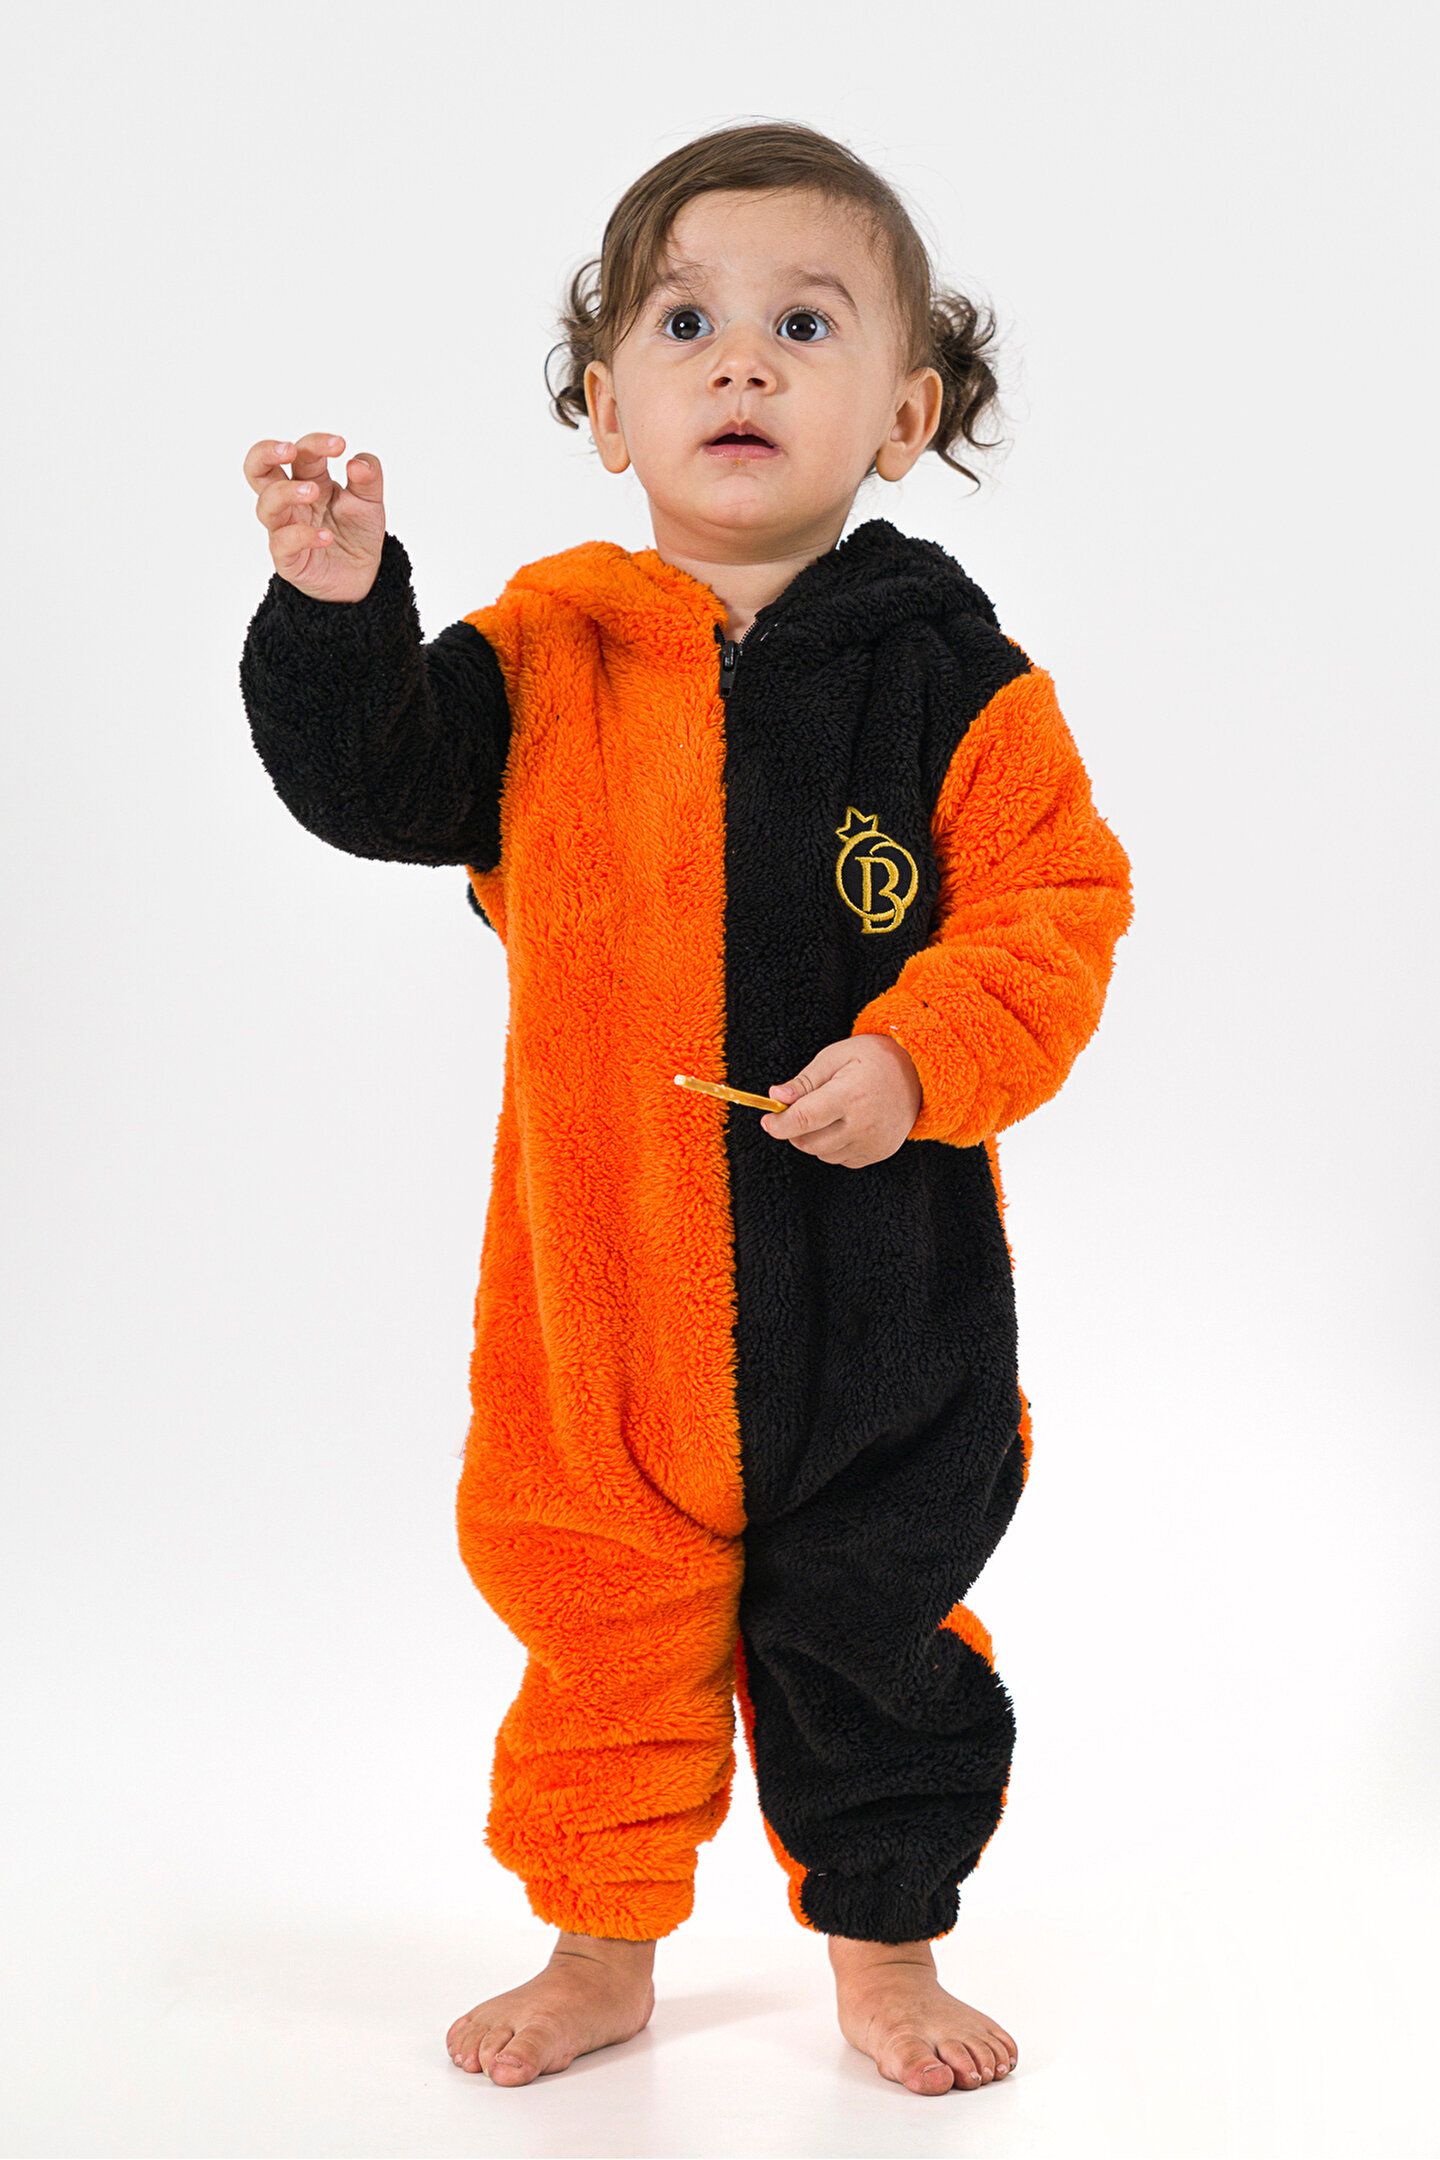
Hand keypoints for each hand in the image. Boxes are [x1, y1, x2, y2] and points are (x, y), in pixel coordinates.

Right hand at [242, 430, 385, 601]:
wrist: (361, 576)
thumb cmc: (357, 533)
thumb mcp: (371, 501)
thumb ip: (369, 478)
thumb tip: (356, 462)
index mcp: (309, 479)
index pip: (301, 452)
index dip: (316, 443)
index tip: (340, 445)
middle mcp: (290, 501)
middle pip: (257, 470)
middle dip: (266, 453)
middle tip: (289, 450)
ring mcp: (284, 528)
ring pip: (266, 505)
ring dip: (286, 492)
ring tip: (313, 492)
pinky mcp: (287, 558)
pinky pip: (282, 543)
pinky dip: (303, 536)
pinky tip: (326, 536)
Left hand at [761, 1033, 921, 1166]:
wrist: (918, 1072)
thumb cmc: (873, 1059)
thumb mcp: (834, 1057)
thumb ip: (804, 1081)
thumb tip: (776, 1097)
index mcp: (849, 1095)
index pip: (804, 1120)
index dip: (779, 1125)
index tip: (767, 1121)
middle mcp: (862, 1125)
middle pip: (808, 1142)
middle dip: (794, 1130)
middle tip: (800, 1109)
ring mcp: (873, 1143)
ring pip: (822, 1154)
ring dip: (814, 1138)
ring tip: (829, 1113)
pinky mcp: (879, 1153)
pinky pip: (841, 1159)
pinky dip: (834, 1146)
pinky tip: (845, 1124)